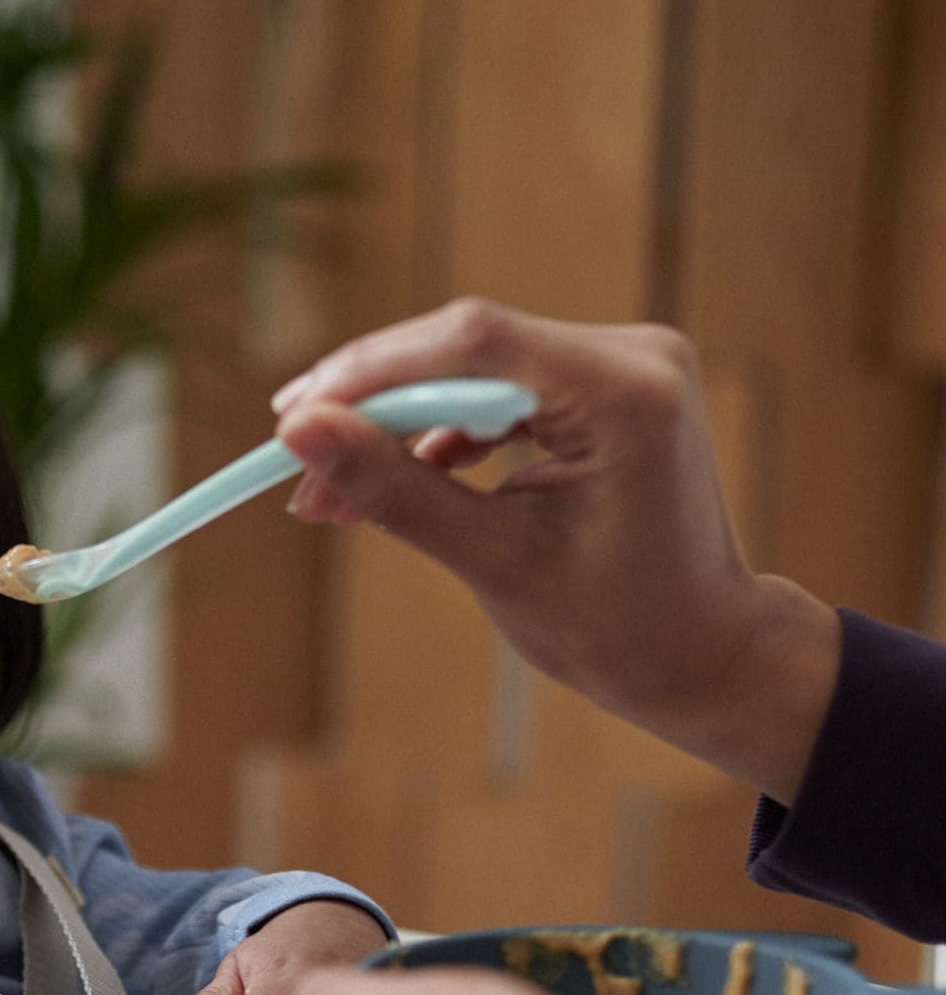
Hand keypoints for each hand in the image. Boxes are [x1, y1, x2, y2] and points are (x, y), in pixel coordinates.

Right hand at [271, 300, 840, 805]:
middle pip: (467, 348)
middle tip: (295, 466)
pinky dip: (439, 437)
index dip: (372, 369)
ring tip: (329, 498)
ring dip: (397, 428)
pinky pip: (498, 391)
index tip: (292, 415)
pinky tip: (390, 483)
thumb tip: (300, 433)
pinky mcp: (603, 385)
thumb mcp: (495, 564)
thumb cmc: (615, 628)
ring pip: (473, 370)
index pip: (474, 340)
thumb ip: (397, 493)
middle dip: (374, 408)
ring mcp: (622, 363)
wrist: (701, 653)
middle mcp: (633, 354)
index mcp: (626, 393)